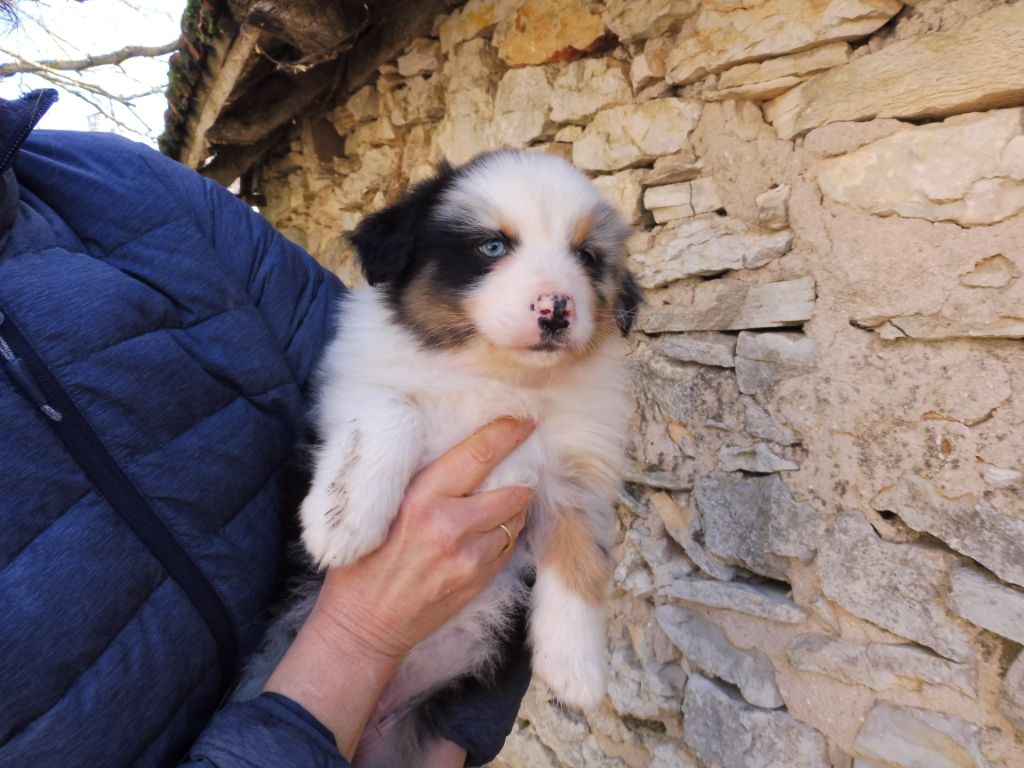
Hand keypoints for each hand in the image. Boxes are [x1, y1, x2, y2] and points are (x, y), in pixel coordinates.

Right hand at [264, 417, 534, 758]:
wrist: (364, 626)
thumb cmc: (363, 563)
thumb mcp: (380, 510)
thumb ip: (418, 483)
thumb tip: (455, 451)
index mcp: (420, 501)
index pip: (476, 456)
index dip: (505, 434)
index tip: (523, 420)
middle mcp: (450, 527)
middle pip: (511, 488)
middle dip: (520, 473)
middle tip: (521, 461)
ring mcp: (470, 558)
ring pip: (516, 516)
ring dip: (514, 504)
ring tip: (500, 497)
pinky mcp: (480, 580)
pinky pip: (509, 544)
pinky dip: (506, 531)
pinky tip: (488, 529)